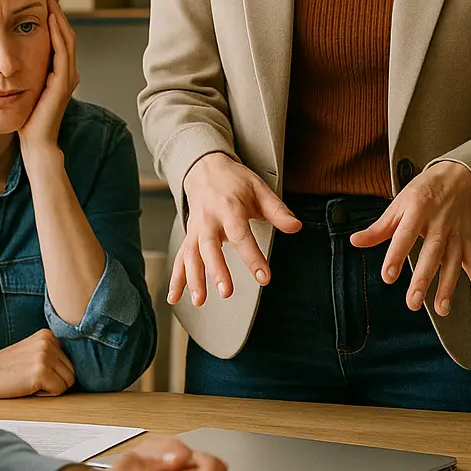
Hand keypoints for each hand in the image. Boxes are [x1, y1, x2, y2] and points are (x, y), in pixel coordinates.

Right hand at [0, 328, 75, 397]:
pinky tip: (28, 388)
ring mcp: (45, 356)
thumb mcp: (31, 351)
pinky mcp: (40, 372)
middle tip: (32, 380)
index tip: (35, 372)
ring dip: (51, 388)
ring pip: (68, 382)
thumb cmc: (3, 368)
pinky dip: (46, 395)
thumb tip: (74, 370)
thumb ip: (50, 354)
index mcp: (48, 335)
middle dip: (55, 381)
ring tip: (30, 383)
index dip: (53, 372)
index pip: (68, 360)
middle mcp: (49, 342)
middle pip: (71, 371)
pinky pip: (59, 390)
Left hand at [19, 0, 78, 153]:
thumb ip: (20, 75)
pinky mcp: (63, 83)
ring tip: (50, 0)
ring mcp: (67, 77)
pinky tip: (51, 21)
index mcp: (58, 73)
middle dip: (57, 12)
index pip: (58, 39)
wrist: (36, 144)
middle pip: (65, 34)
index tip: (41, 1)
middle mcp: (67, 72)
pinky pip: (62, 52)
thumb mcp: (22, 91)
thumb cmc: (27, 121)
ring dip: (59, 18)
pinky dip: (58, 34)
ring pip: (67, 39)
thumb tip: (3, 60)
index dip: (52, 19)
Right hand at [171, 152, 301, 306]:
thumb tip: (296, 226)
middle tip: (226, 291)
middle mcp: (209, 220)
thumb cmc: (235, 181)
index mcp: (229, 207)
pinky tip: (175, 298)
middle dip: (216, 270)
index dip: (252, 257)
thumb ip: (277, 210)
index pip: (241, 235)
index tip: (263, 277)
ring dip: (194, 278)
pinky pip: (180, 258)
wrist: (206, 169)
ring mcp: (196, 229)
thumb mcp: (259, 189)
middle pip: (210, 247)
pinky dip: (176, 279)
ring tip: (200, 301)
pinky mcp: (189, 237)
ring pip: (191, 255)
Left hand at [349, 160, 470, 313]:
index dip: (396, 255)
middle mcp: (439, 222)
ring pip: (454, 261)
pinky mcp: (468, 239)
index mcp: (418, 209)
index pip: (405, 234)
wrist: (459, 176)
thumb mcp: (399, 203)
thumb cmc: (424, 191)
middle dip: (424, 278)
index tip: (388, 276)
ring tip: (440, 309)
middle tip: (413, 302)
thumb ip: (379, 227)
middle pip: (432, 252)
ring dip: (448, 286)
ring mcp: (456, 232)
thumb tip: (355, 241)